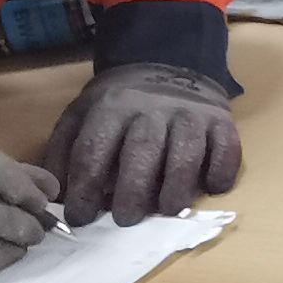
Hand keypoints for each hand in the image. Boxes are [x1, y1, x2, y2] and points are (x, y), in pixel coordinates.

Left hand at [41, 63, 242, 224]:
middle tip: (125, 220)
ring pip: (186, 152)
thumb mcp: (82, 114)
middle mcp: (151, 109)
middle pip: (142, 151)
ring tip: (167, 210)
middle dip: (133, 191)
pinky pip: (227, 149)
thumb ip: (65, 151)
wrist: (168, 63)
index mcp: (111, 108)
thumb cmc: (119, 104)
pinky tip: (210, 188)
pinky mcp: (221, 121)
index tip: (80, 218)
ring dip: (177, 186)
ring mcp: (190, 115)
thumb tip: (56, 194)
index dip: (85, 188)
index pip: (94, 150)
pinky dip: (221, 172)